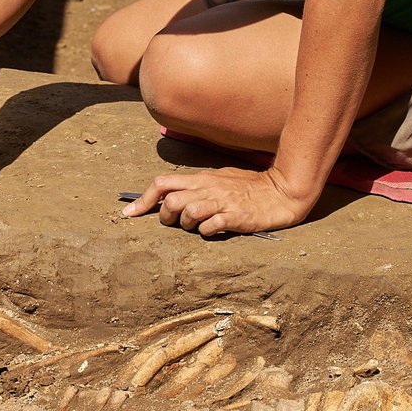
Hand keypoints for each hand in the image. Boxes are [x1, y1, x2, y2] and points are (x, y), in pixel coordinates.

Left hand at [121, 166, 316, 237]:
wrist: (282, 191)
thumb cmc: (249, 188)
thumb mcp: (220, 179)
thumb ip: (197, 186)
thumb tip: (172, 195)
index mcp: (202, 178)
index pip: (162, 183)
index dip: (142, 200)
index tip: (129, 214)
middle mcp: (207, 188)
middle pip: (170, 200)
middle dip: (164, 217)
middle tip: (175, 223)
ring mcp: (221, 202)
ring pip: (186, 213)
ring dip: (186, 225)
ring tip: (198, 226)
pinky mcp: (235, 217)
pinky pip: (209, 227)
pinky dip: (206, 232)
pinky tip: (214, 231)